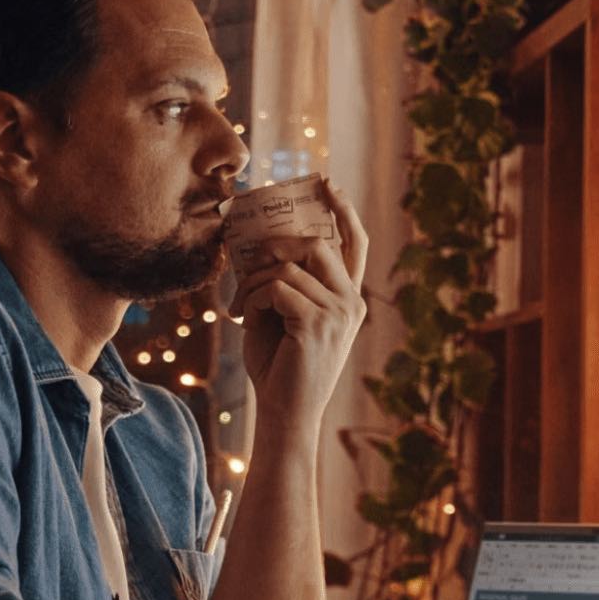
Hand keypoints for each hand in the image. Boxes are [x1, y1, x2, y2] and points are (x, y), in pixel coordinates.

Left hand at [234, 177, 370, 419]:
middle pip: (315, 244)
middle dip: (275, 243)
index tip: (328, 184)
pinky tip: (246, 318)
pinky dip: (252, 297)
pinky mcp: (316, 323)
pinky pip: (275, 286)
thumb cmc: (279, 366)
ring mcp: (338, 312)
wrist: (285, 415)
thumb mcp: (281, 315)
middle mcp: (351, 302)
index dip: (344, 211)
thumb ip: (282, 280)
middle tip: (249, 256)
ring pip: (288, 264)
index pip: (355, 244)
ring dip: (253, 280)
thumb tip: (257, 242)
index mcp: (348, 299)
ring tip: (242, 305)